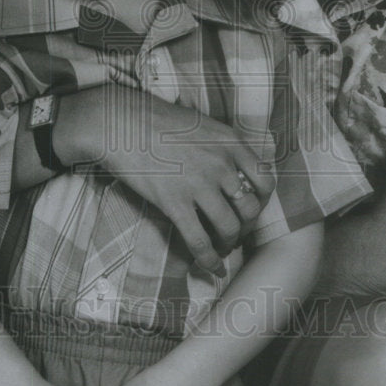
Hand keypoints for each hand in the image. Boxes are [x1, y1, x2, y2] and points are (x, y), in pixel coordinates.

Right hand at [53, 86, 274, 276]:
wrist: (119, 122)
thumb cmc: (156, 119)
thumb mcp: (201, 124)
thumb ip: (220, 145)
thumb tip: (231, 168)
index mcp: (230, 142)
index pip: (265, 180)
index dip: (262, 201)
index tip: (252, 209)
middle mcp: (221, 164)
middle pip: (250, 209)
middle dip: (246, 227)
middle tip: (234, 232)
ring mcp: (199, 184)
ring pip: (229, 228)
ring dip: (228, 244)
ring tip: (221, 249)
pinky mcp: (174, 202)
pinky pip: (200, 241)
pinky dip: (209, 260)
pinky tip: (210, 267)